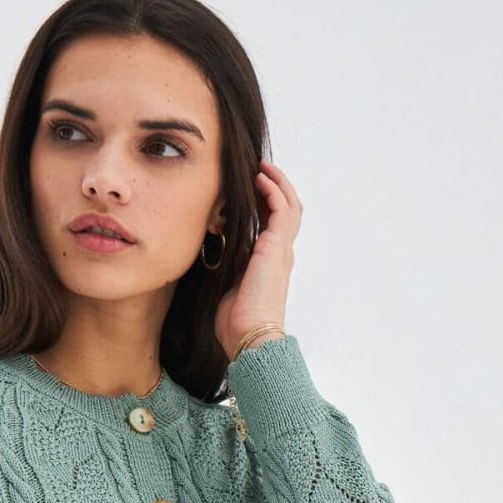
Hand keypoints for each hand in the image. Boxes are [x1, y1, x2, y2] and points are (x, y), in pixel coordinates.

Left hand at [213, 159, 302, 360]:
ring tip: (261, 167)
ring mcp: (281, 250)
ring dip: (277, 183)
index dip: (263, 204)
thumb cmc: (235, 321)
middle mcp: (279, 254)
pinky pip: (282, 209)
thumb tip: (212, 248)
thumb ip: (227, 264)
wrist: (249, 335)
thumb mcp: (227, 284)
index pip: (272, 225)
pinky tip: (260, 178)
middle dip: (274, 188)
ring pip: (289, 205)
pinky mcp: (278, 247)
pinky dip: (274, 190)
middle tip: (258, 170)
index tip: (248, 188)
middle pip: (286, 211)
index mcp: (269, 263)